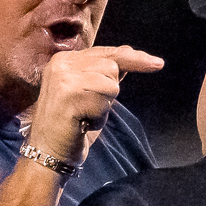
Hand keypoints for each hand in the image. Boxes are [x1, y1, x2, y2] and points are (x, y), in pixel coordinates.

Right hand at [29, 45, 163, 164]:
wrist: (47, 152)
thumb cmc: (71, 125)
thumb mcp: (91, 94)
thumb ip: (105, 74)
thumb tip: (130, 53)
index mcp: (65, 60)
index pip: (107, 53)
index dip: (133, 58)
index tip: (157, 63)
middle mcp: (62, 63)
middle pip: (112, 68)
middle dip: (109, 93)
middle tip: (87, 109)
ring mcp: (63, 78)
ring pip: (111, 85)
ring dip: (104, 107)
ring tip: (84, 116)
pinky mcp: (68, 95)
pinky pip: (104, 102)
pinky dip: (98, 117)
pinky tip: (81, 123)